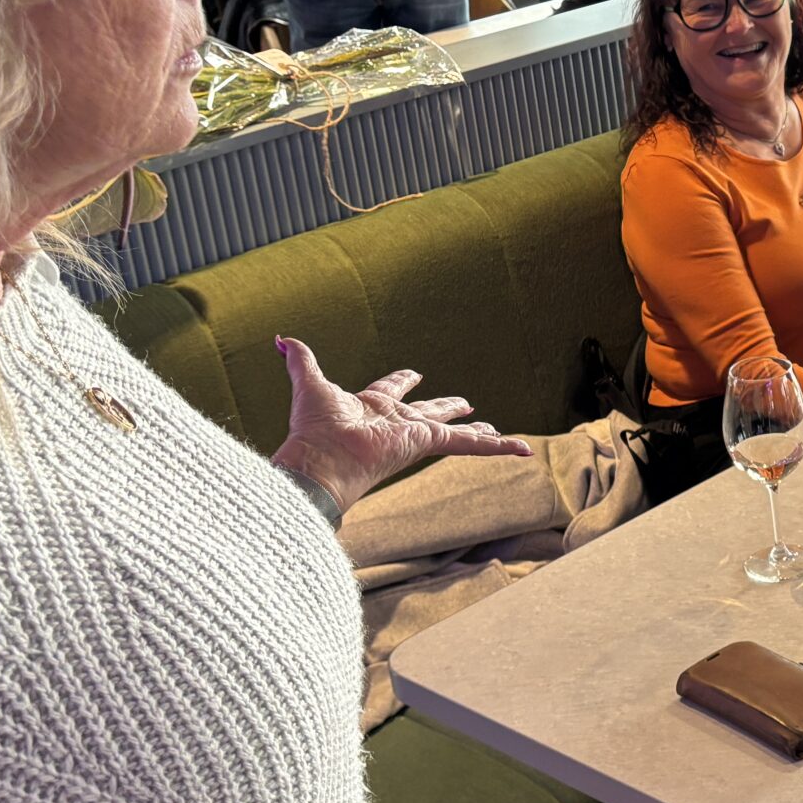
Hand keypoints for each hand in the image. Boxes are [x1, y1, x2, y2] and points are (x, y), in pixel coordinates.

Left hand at [271, 336, 531, 514]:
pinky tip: (522, 451)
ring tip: (495, 431)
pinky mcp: (429, 445)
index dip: (402, 380)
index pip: (391, 390)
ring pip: (455, 434)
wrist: (320, 463)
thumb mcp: (309, 384)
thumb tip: (280, 339)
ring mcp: (415, 437)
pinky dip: (499, 448)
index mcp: (371, 408)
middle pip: (429, 413)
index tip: (414, 373)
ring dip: (477, 433)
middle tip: (464, 404)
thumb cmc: (312, 431)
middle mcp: (396, 424)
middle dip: (446, 408)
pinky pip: (471, 447)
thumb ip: (300, 360)